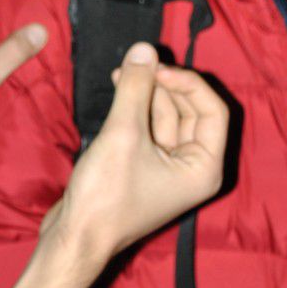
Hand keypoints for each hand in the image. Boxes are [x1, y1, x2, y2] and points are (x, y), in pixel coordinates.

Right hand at [47, 44, 227, 271]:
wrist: (74, 238)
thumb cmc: (105, 196)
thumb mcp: (123, 134)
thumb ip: (137, 88)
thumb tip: (144, 49)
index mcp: (204, 167)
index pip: (212, 110)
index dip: (186, 82)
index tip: (155, 69)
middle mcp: (194, 169)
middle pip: (190, 111)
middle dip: (164, 86)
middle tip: (136, 66)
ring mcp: (169, 171)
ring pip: (167, 118)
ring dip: (147, 94)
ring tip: (122, 74)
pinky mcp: (146, 169)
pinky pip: (150, 131)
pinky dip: (137, 110)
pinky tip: (120, 92)